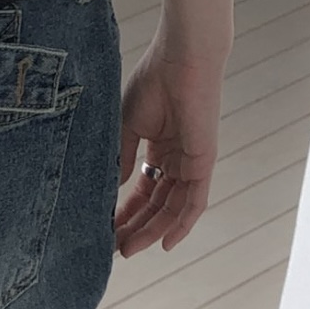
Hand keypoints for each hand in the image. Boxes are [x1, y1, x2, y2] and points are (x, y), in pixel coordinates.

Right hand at [114, 35, 225, 259]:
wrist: (181, 59)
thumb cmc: (154, 81)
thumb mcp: (127, 126)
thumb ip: (122, 159)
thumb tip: (114, 190)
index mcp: (159, 148)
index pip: (142, 191)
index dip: (124, 212)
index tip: (105, 231)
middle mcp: (176, 159)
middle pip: (155, 204)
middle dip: (135, 227)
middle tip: (114, 249)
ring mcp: (191, 162)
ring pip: (172, 208)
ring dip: (151, 230)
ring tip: (129, 249)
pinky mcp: (203, 163)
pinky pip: (195, 202)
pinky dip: (182, 224)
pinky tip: (165, 244)